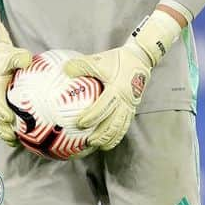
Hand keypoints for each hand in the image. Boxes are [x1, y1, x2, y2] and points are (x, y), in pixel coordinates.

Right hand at [0, 11, 31, 144]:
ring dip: (2, 131)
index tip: (9, 119)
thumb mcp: (13, 53)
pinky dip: (4, 129)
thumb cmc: (7, 56)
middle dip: (1, 126)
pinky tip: (16, 139)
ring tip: (12, 142)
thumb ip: (19, 57)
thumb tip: (27, 60)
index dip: (1, 109)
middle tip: (12, 137)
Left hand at [65, 9, 184, 150]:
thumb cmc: (117, 60)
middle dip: (102, 134)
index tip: (80, 124)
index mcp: (116, 89)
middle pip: (114, 123)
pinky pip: (126, 124)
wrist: (140, 58)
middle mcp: (125, 100)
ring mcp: (131, 106)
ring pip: (121, 126)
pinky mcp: (133, 108)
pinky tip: (109, 142)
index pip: (103, 107)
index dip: (92, 117)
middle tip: (89, 141)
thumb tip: (64, 69)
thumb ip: (81, 65)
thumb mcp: (99, 60)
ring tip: (99, 146)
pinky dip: (118, 135)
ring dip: (110, 138)